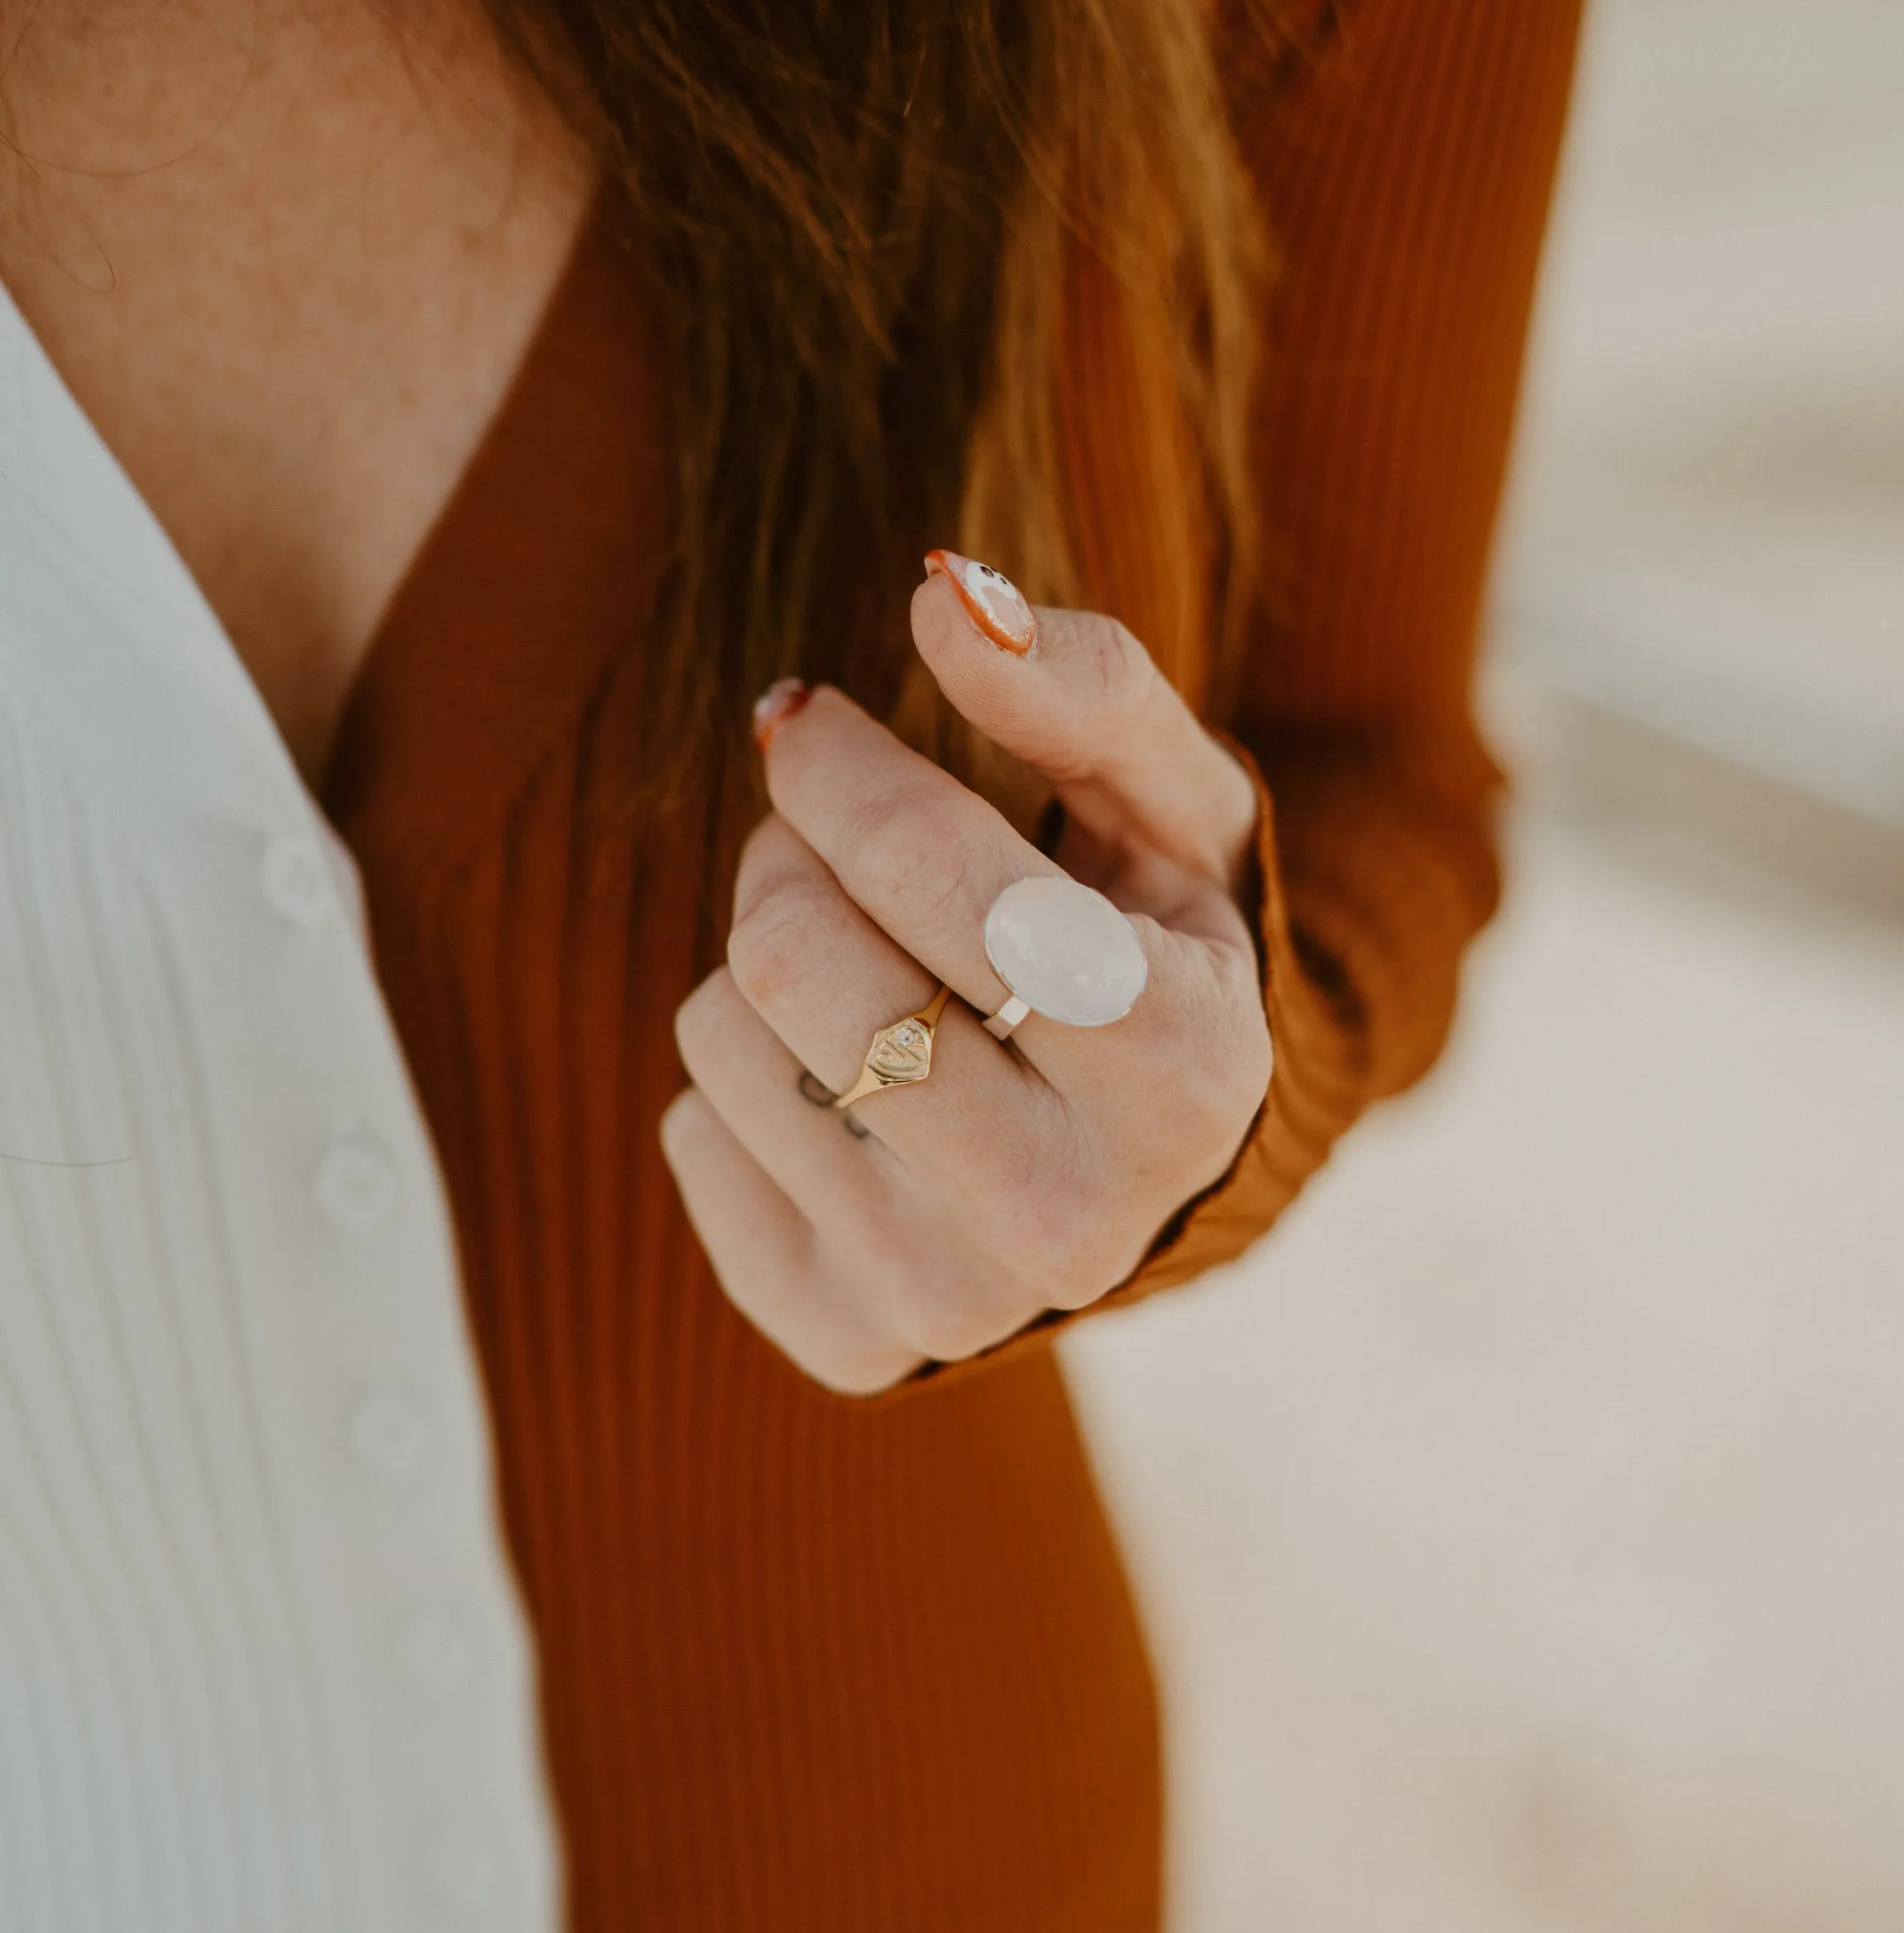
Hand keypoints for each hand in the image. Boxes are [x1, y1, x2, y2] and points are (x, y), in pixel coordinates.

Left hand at [660, 557, 1271, 1391]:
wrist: (1154, 1163)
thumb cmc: (1153, 939)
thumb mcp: (1170, 802)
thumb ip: (1083, 686)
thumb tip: (942, 595)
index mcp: (1183, 1071)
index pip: (924, 870)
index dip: (836, 765)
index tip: (807, 723)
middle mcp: (1073, 1218)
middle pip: (794, 958)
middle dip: (796, 862)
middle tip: (841, 856)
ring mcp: (953, 1299)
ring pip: (723, 1039)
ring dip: (769, 968)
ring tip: (867, 976)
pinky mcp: (846, 1338)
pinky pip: (691, 1138)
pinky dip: (744, 1081)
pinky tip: (848, 1090)